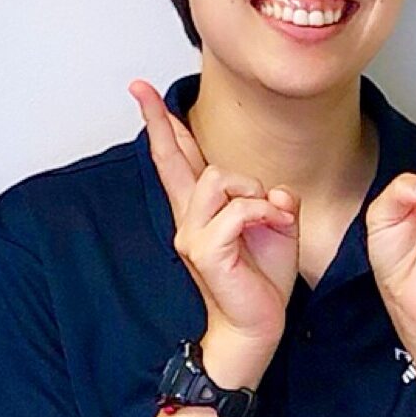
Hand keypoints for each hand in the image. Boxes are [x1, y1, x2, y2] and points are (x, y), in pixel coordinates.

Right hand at [130, 80, 298, 361]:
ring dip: (253, 192)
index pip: (177, 159)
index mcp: (201, 210)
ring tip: (268, 216)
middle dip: (158, 120)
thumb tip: (272, 192)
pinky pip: (238, 210)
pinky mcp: (205, 249)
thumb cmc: (261, 282)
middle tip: (140, 88)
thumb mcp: (274, 229)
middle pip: (176, 158)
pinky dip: (263, 215)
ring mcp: (192, 233)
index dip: (159, 124)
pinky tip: (274, 228)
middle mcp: (188, 218)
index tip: (142, 92)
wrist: (256, 328)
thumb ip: (270, 202)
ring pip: (220, 178)